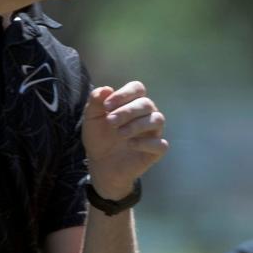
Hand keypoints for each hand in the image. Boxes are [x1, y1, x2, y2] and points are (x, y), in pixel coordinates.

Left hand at [82, 81, 167, 199]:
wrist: (100, 164)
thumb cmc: (99, 136)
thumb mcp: (91, 118)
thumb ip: (96, 101)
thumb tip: (106, 89)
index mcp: (132, 102)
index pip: (137, 88)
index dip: (124, 94)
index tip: (106, 105)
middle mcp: (146, 114)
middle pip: (146, 104)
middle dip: (127, 111)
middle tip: (110, 121)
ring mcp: (153, 132)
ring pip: (158, 120)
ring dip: (137, 125)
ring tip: (119, 133)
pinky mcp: (155, 151)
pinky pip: (161, 144)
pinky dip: (146, 143)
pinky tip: (130, 145)